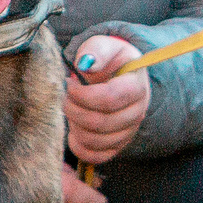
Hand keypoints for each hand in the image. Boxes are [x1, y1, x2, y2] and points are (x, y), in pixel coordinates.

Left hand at [65, 35, 148, 164]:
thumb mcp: (103, 45)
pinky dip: (80, 146)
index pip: (109, 99)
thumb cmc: (109, 60)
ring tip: (71, 110)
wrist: (117, 74)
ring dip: (75, 126)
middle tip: (65, 97)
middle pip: (101, 123)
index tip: (70, 83)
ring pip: (96, 141)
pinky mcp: (118, 145)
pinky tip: (75, 129)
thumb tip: (85, 64)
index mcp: (136, 86)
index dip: (82, 95)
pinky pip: (97, 156)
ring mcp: (129, 131)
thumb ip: (95, 50)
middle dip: (74, 110)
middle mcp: (137, 112)